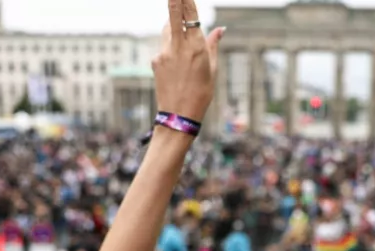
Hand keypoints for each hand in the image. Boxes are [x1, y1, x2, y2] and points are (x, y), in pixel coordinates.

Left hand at [153, 0, 224, 121]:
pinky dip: (170, 47)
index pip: (190, 15)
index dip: (186, 0)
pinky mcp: (155, 60)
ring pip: (167, 29)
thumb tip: (220, 29)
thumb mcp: (212, 70)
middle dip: (174, 1)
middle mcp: (178, 47)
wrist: (179, 115)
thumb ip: (213, 46)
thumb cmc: (201, 94)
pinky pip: (164, 46)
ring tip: (183, 37)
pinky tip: (177, 64)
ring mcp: (164, 53)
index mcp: (196, 48)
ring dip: (174, 26)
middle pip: (173, 14)